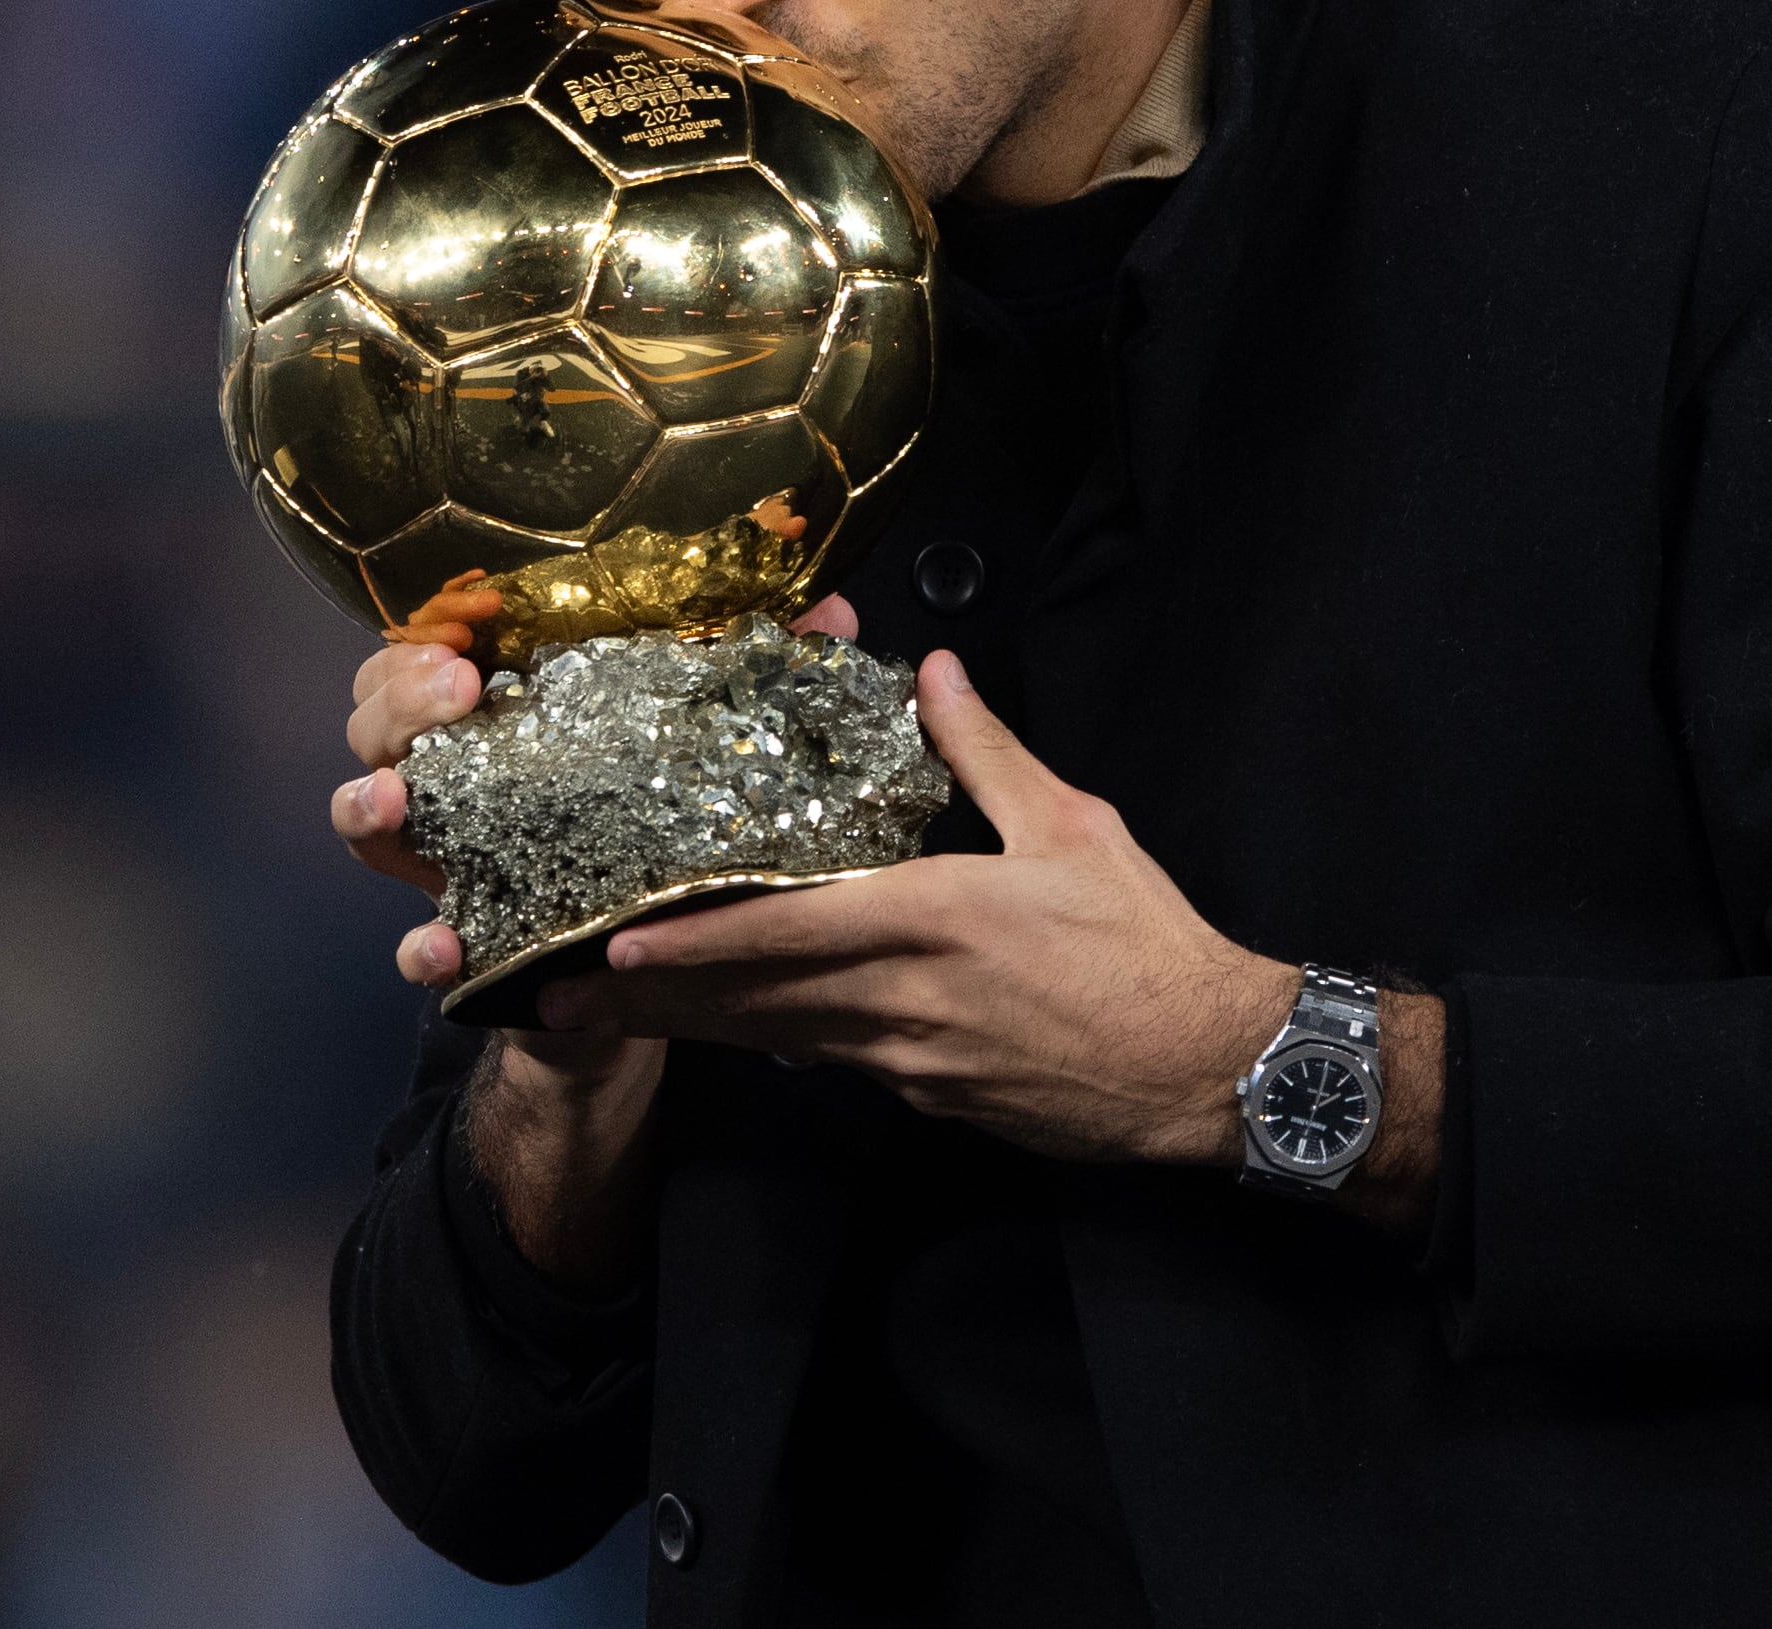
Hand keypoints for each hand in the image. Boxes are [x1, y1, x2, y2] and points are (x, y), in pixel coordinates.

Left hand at [534, 647, 1296, 1167]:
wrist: (1207, 1070)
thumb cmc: (1145, 945)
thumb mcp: (1074, 829)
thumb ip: (986, 754)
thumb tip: (931, 675)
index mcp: (931, 923)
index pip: (782, 933)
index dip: (691, 943)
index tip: (615, 947)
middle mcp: (901, 1002)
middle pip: (752, 1001)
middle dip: (654, 998)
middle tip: (563, 994)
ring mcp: (910, 1061)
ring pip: (776, 1039)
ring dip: (695, 1026)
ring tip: (613, 1014)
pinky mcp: (931, 1095)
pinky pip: (829, 1061)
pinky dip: (771, 1041)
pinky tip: (734, 1026)